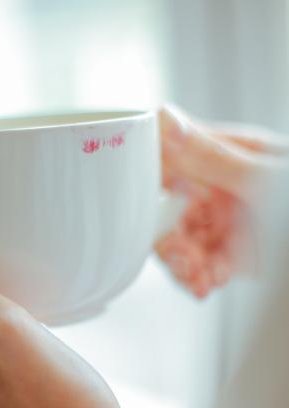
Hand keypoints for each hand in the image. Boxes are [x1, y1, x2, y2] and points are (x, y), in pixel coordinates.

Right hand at [157, 104, 288, 297]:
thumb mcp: (264, 177)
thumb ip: (212, 157)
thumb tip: (165, 122)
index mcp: (226, 155)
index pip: (170, 163)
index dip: (150, 187)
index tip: (144, 211)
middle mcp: (220, 187)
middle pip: (168, 212)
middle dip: (170, 239)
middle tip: (182, 258)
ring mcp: (225, 222)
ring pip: (180, 244)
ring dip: (183, 265)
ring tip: (200, 279)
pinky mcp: (233, 254)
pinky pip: (200, 267)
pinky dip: (198, 279)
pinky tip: (208, 284)